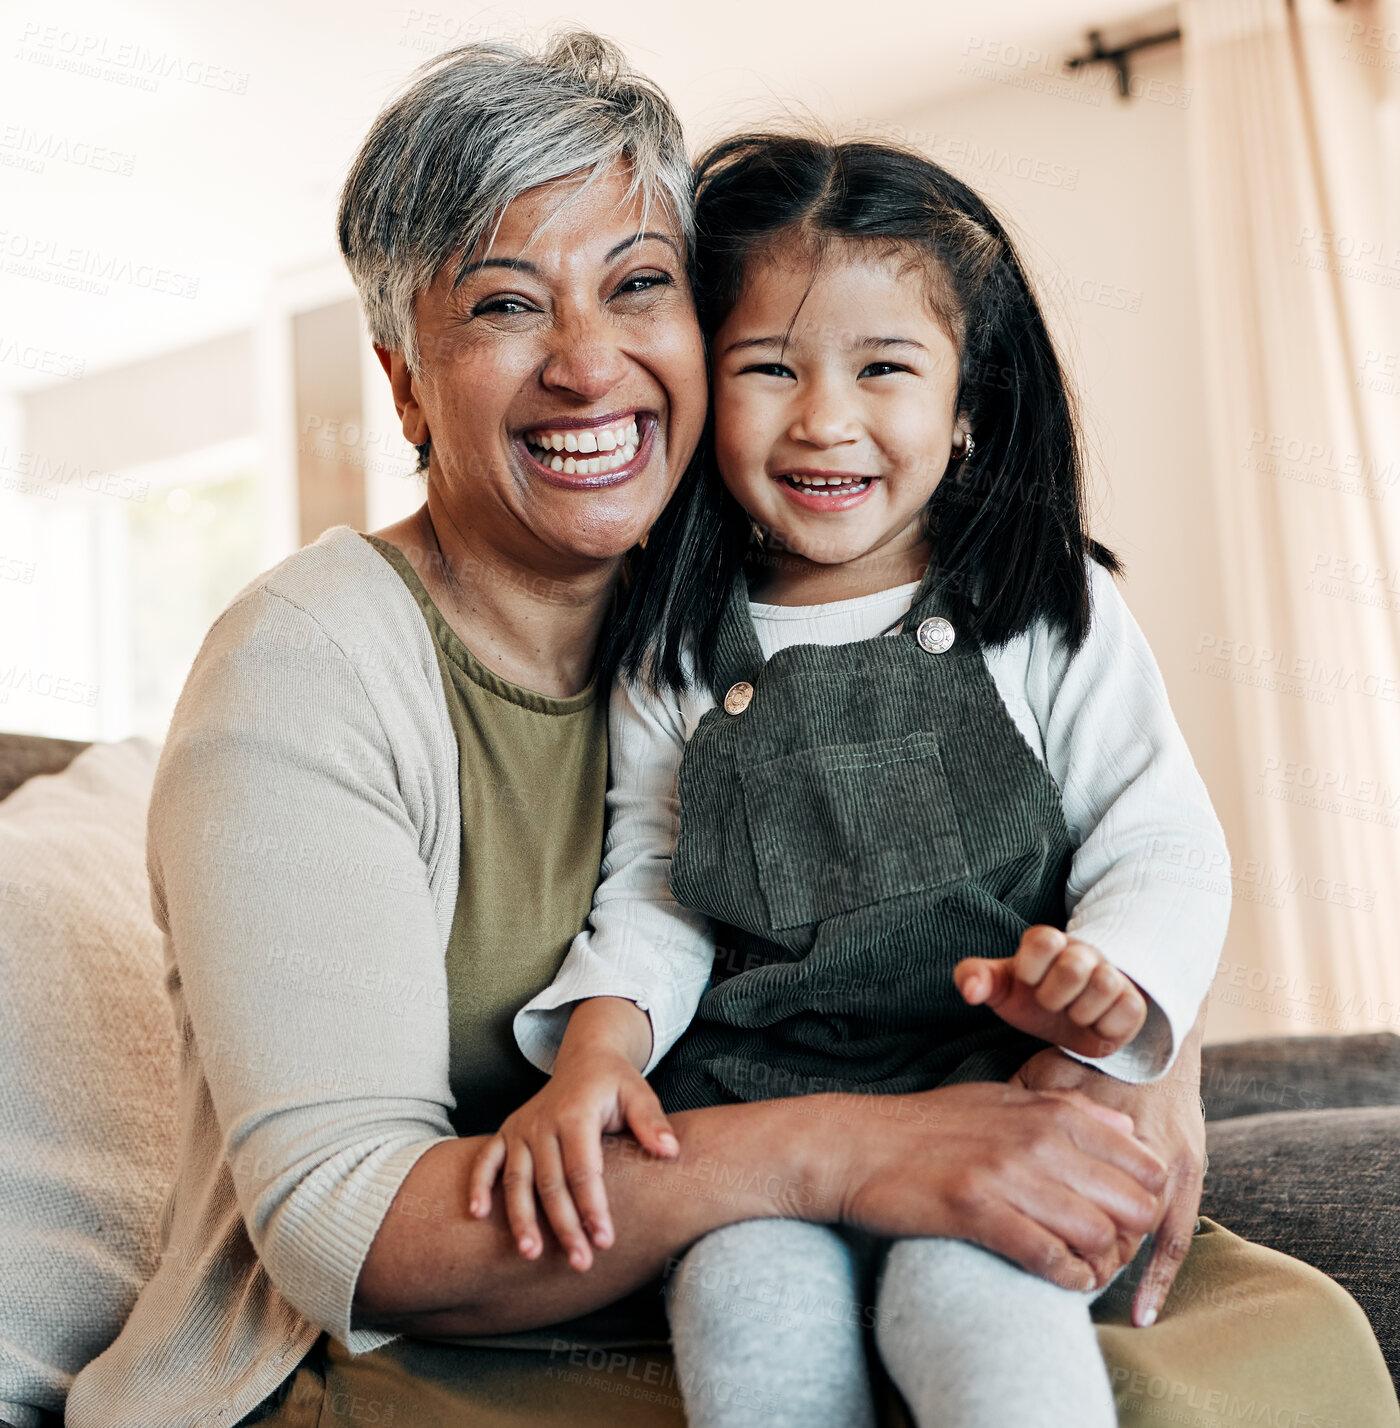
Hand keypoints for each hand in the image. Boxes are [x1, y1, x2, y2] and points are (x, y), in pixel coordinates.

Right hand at [466, 1046, 678, 1272]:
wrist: (585, 1059)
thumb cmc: (615, 1083)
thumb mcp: (639, 1093)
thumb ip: (652, 1122)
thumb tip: (671, 1151)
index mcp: (576, 1112)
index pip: (583, 1169)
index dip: (593, 1207)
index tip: (605, 1241)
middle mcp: (543, 1121)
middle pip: (551, 1183)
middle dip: (564, 1226)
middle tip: (580, 1262)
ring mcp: (521, 1128)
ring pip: (517, 1179)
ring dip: (521, 1218)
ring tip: (531, 1255)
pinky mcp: (506, 1132)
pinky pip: (486, 1160)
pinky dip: (478, 1184)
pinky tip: (476, 1215)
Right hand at [829, 1081, 1167, 1291]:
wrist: (857, 1146)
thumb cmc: (929, 1125)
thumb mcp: (1001, 1099)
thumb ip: (1066, 1110)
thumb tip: (1126, 1129)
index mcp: (1048, 1111)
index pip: (1141, 1162)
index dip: (1144, 1198)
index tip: (1123, 1216)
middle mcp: (1036, 1138)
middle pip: (1130, 1203)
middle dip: (1131, 1237)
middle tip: (1109, 1252)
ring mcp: (1007, 1173)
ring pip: (1097, 1234)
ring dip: (1100, 1264)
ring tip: (1085, 1270)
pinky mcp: (976, 1209)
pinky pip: (1047, 1256)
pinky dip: (1065, 1277)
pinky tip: (1059, 1277)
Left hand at [955, 925, 1147, 1058]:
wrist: (1067, 1018)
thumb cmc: (1030, 996)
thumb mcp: (1000, 988)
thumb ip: (975, 978)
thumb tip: (969, 991)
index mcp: (1048, 943)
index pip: (1043, 939)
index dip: (1030, 969)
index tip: (1027, 983)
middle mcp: (1083, 952)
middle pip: (1074, 966)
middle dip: (1053, 996)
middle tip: (1049, 1004)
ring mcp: (1111, 974)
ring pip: (1104, 985)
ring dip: (1080, 1012)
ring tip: (1071, 1014)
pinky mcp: (1132, 1002)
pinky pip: (1128, 1010)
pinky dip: (1106, 1027)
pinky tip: (1093, 1025)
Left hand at [1011, 1023, 1206, 1326]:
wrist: (1155, 1036)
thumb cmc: (1090, 1058)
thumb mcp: (1046, 1074)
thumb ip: (1020, 1103)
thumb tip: (973, 1128)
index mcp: (1090, 1125)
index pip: (1062, 1189)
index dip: (1041, 1219)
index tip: (1016, 1239)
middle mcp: (1130, 1143)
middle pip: (1101, 1215)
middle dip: (1080, 1249)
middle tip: (1054, 1272)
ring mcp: (1168, 1160)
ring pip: (1136, 1231)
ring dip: (1113, 1263)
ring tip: (1086, 1289)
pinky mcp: (1191, 1172)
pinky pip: (1177, 1237)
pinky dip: (1157, 1276)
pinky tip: (1140, 1315)